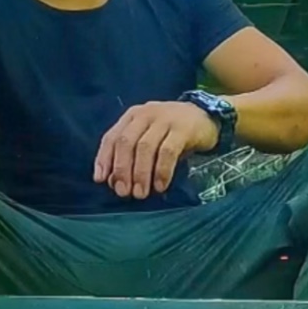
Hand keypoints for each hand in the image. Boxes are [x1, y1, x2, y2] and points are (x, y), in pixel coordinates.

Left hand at [93, 101, 219, 199]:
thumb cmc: (172, 132)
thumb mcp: (149, 138)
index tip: (101, 180)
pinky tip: (160, 186)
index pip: (111, 137)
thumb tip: (114, 181)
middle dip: (122, 170)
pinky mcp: (183, 128)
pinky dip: (161, 171)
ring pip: (145, 148)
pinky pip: (168, 152)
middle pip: (126, 142)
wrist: (206, 116)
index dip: (104, 159)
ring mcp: (165, 119)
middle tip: (123, 192)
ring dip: (140, 173)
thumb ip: (131, 156)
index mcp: (133, 116)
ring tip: (140, 194)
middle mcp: (146, 114)